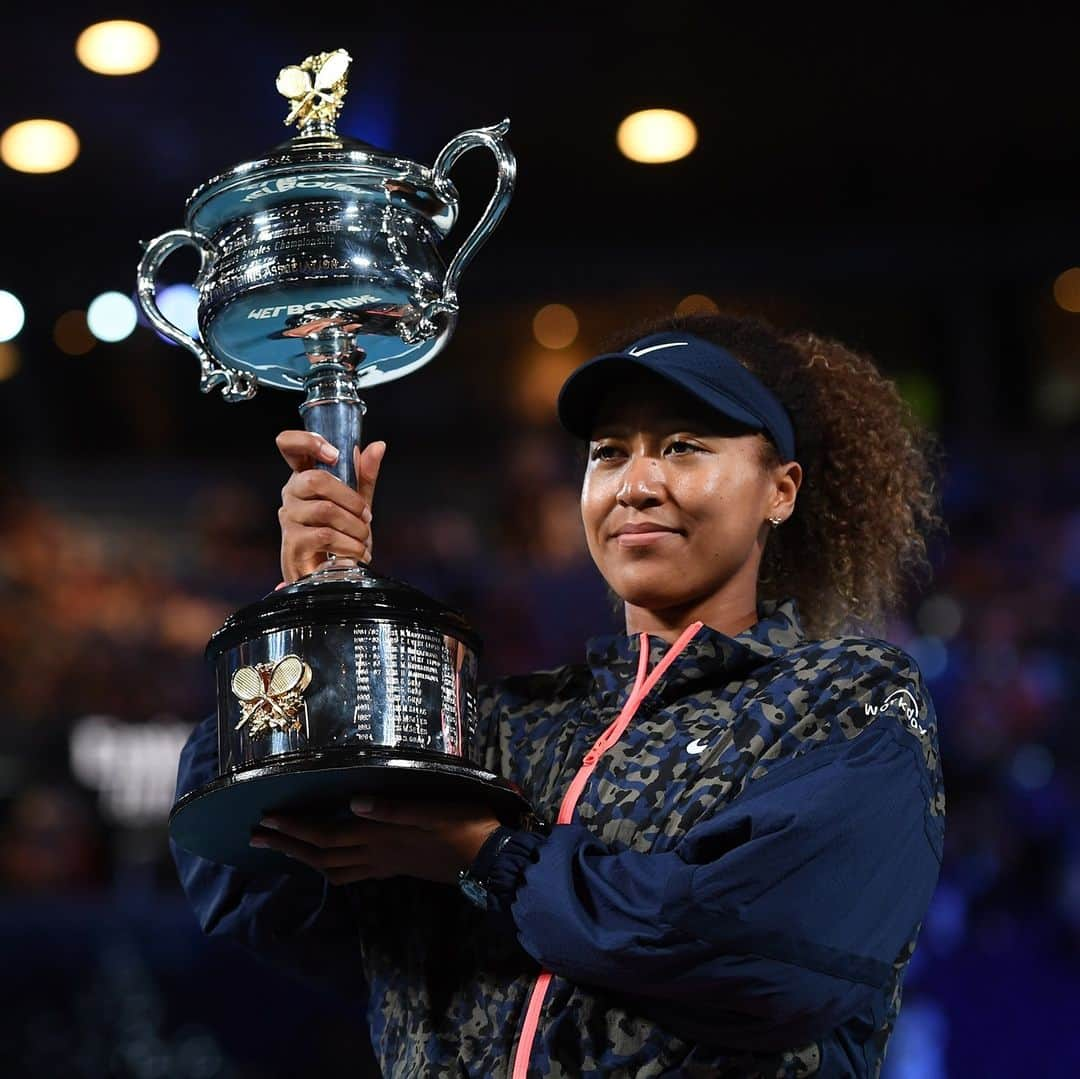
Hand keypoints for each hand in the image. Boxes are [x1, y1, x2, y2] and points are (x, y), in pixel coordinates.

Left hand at [249, 796, 501, 885]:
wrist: (487, 857)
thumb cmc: (463, 823)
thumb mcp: (432, 808)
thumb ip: (392, 808)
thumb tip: (353, 802)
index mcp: (378, 836)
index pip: (325, 834)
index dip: (293, 829)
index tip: (265, 819)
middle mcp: (374, 853)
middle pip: (319, 855)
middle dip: (286, 846)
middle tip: (255, 837)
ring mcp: (383, 864)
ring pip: (331, 868)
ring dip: (302, 859)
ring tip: (282, 849)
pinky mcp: (393, 867)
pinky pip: (350, 874)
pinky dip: (329, 868)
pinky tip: (328, 861)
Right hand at [275, 430, 386, 581]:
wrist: (331, 576)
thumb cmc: (339, 535)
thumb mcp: (356, 503)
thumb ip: (364, 475)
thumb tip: (378, 446)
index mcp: (304, 477)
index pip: (289, 446)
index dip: (307, 441)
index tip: (333, 454)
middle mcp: (291, 494)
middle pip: (315, 480)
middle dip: (350, 498)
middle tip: (366, 515)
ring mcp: (289, 518)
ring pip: (325, 510)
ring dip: (354, 526)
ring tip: (363, 538)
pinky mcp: (292, 544)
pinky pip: (325, 535)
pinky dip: (350, 545)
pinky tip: (357, 552)